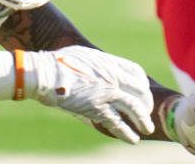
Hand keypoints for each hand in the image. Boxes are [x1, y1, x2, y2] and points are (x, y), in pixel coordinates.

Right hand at [23, 46, 153, 144]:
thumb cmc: (59, 62)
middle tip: (146, 111)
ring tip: (147, 129)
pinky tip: (133, 139)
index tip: (143, 90)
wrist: (47, 74)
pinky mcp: (97, 109)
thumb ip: (96, 63)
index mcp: (109, 63)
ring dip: (143, 120)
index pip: (136, 71)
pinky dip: (127, 133)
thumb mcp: (84, 55)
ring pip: (134, 107)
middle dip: (146, 102)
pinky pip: (118, 123)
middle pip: (140, 90)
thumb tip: (98, 68)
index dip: (142, 83)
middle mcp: (113, 77)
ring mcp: (107, 93)